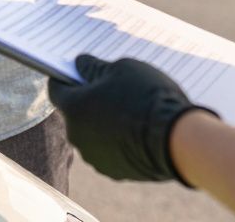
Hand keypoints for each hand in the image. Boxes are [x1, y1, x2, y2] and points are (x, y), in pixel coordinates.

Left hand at [48, 55, 211, 184]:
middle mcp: (77, 136)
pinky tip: (137, 131)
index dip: (65, 78)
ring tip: (129, 111)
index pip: (56, 90)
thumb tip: (81, 64)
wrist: (178, 140)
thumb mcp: (121, 69)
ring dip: (102, 123)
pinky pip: (109, 150)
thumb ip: (95, 67)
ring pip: (92, 133)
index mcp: (73, 108)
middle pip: (76, 113)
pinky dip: (116, 141)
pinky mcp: (114, 171)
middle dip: (89, 101)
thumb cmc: (147, 98)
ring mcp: (95, 156)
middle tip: (111, 90)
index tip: (76, 73)